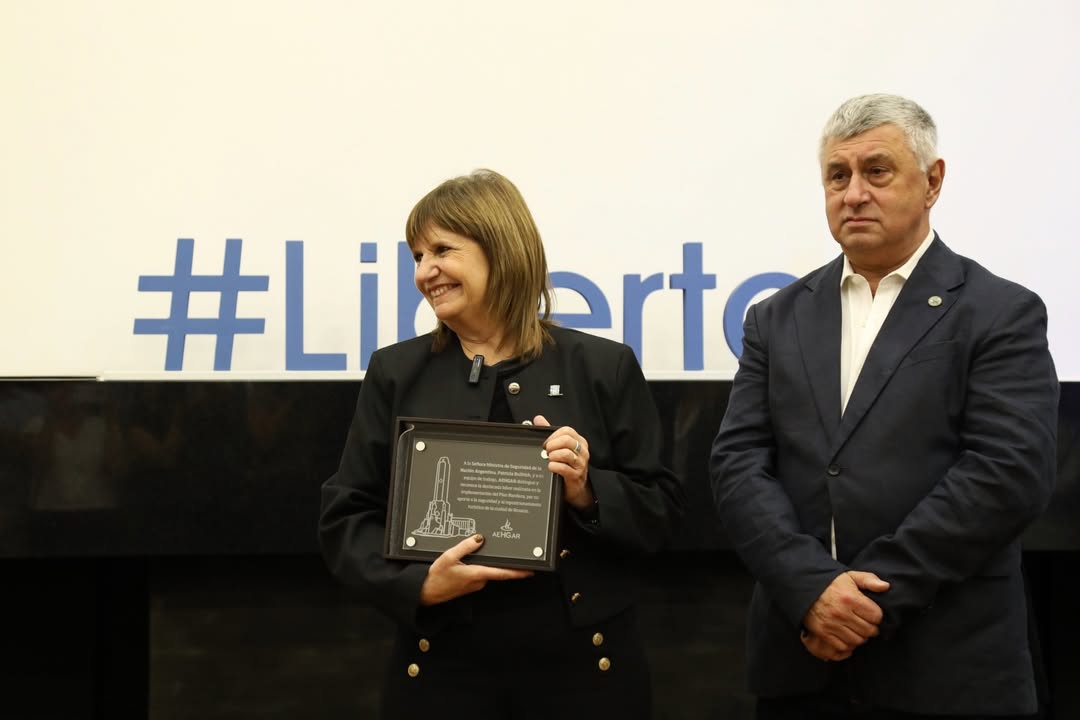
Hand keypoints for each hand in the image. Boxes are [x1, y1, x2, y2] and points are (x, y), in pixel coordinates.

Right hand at [418, 534, 532, 605]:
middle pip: (496, 569)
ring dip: (486, 563)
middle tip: (509, 553)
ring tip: (480, 553)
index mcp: (477, 574)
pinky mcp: (470, 585)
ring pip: (486, 570)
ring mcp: (475, 584)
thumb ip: (465, 546)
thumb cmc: (437, 576)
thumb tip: (479, 538)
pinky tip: (469, 561)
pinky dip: (479, 567)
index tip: (530, 571)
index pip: (502, 573)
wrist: (427, 592)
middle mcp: (479, 581)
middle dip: (501, 562)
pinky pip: (479, 573)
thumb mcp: (449, 556)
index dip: (517, 572)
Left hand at [532, 415, 592, 509]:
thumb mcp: (560, 447)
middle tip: (546, 451)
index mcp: (579, 441)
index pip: (567, 431)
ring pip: (566, 454)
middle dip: (552, 445)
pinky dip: (554, 466)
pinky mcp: (576, 476)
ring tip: (549, 459)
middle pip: (566, 440)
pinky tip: (550, 467)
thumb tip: (538, 418)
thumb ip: (550, 432)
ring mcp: (580, 464)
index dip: (553, 435)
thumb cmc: (568, 466)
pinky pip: (564, 468)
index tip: (546, 443)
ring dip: (553, 456)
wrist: (576, 488)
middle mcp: (582, 451)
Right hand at [801, 571, 889, 659]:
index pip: (876, 616)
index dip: (876, 615)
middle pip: (869, 630)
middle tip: (865, 623)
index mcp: (850, 598)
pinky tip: (846, 635)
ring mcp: (831, 624)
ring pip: (857, 640)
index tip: (871, 613)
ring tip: (856, 629)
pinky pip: (843, 646)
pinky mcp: (823, 633)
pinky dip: (847, 643)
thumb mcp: (850, 576)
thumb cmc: (830, 583)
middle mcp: (841, 612)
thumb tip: (885, 587)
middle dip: (870, 628)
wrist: (803, 587)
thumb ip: (868, 580)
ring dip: (860, 637)